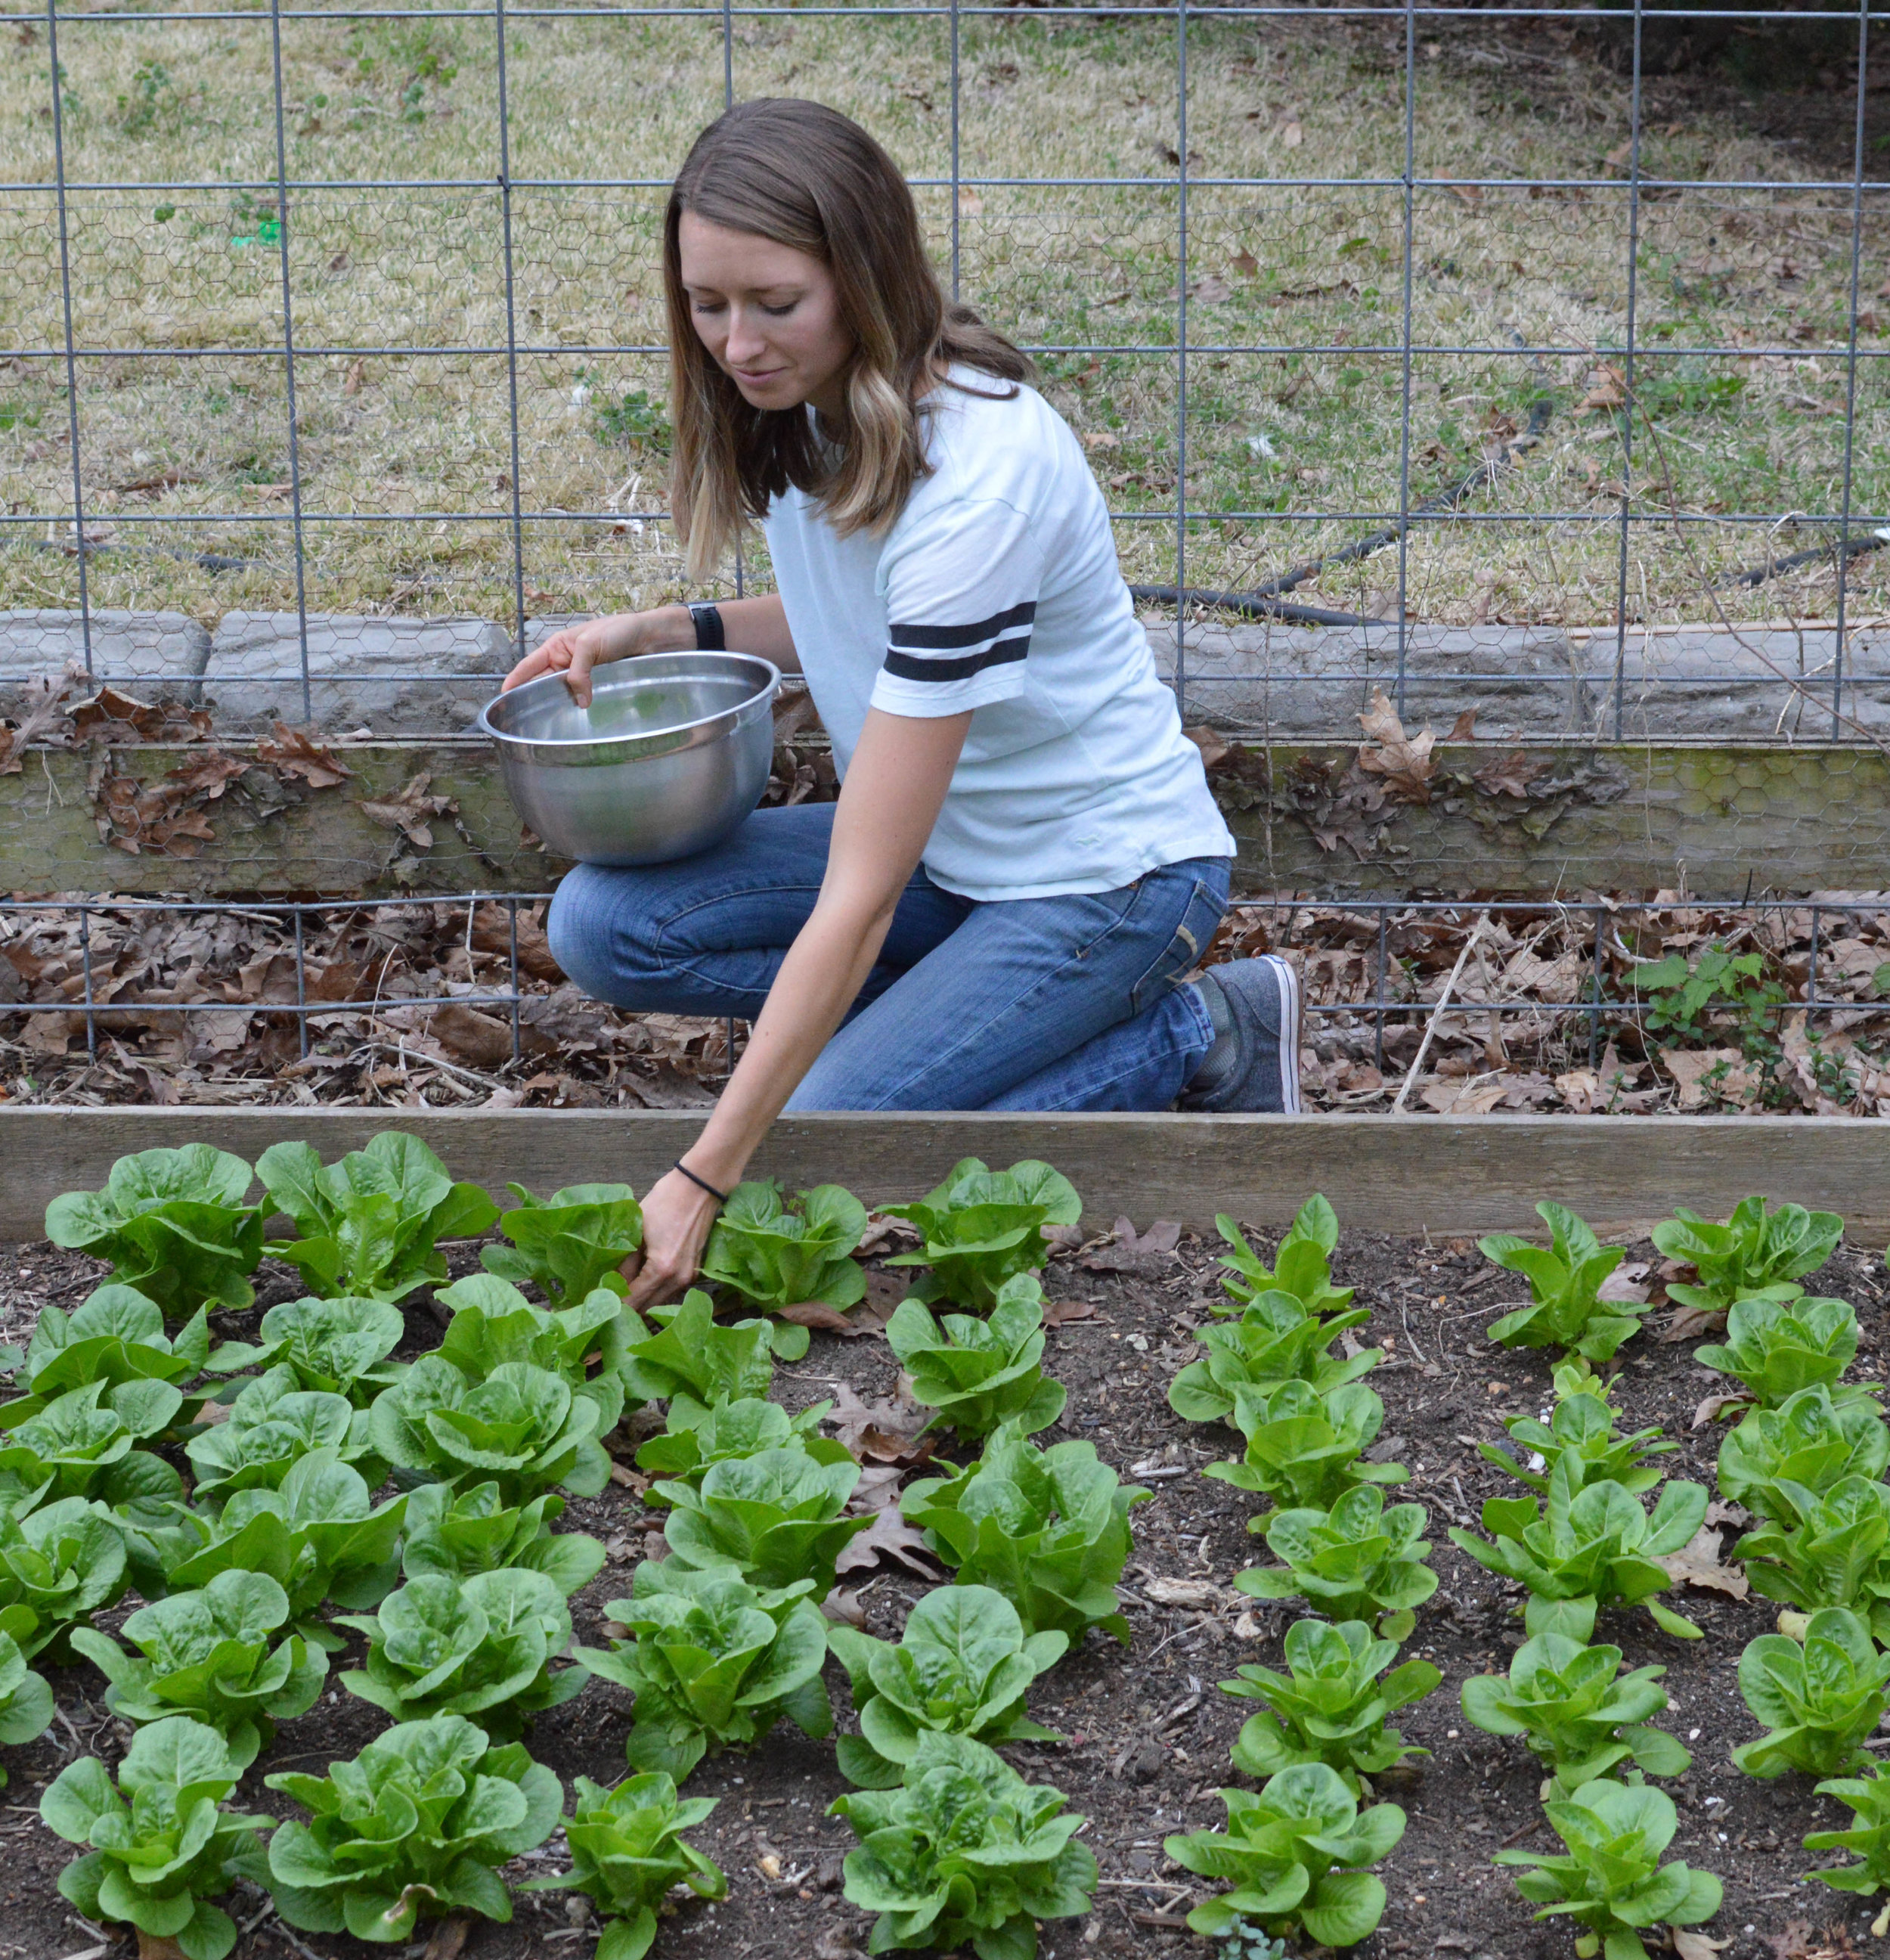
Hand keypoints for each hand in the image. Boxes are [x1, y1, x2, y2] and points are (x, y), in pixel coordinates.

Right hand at [499, 607, 686, 707]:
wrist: (650, 637)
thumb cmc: (619, 631)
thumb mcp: (592, 645)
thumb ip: (580, 672)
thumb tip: (580, 701)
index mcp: (558, 647)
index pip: (529, 666)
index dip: (515, 681)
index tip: (503, 696)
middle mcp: (567, 662)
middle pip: (544, 684)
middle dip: (535, 698)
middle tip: (525, 718)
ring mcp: (583, 675)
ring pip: (564, 694)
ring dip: (561, 705)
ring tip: (551, 723)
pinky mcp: (598, 685)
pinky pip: (584, 698)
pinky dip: (581, 707)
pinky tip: (578, 719)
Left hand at [619, 1168, 722, 1314]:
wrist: (700, 1187)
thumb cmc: (666, 1202)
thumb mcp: (638, 1230)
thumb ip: (625, 1262)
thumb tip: (610, 1283)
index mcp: (661, 1270)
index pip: (633, 1301)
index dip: (614, 1305)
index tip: (598, 1304)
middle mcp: (678, 1280)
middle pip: (647, 1308)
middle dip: (627, 1308)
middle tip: (606, 1301)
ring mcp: (689, 1278)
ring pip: (659, 1302)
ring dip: (641, 1301)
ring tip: (621, 1293)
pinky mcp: (694, 1272)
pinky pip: (670, 1292)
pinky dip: (655, 1292)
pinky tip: (640, 1284)